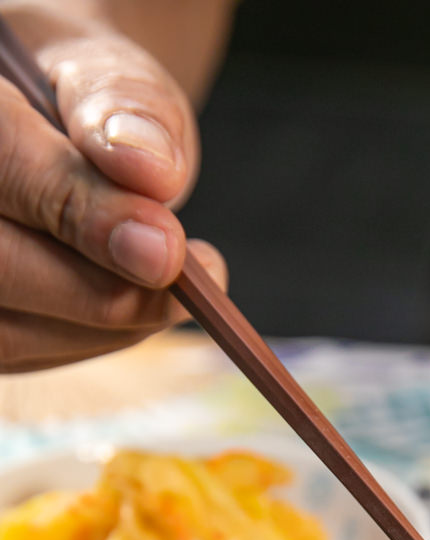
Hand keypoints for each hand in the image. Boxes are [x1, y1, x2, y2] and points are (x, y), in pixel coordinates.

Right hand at [0, 17, 226, 371]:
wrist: (51, 126)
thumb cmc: (76, 99)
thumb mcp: (104, 74)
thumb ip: (124, 107)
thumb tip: (152, 171)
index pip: (1, 166)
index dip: (81, 214)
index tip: (166, 249)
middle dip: (100, 291)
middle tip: (188, 285)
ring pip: (5, 331)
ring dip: (104, 327)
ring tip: (175, 295)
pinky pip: (19, 351)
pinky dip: (90, 340)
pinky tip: (135, 308)